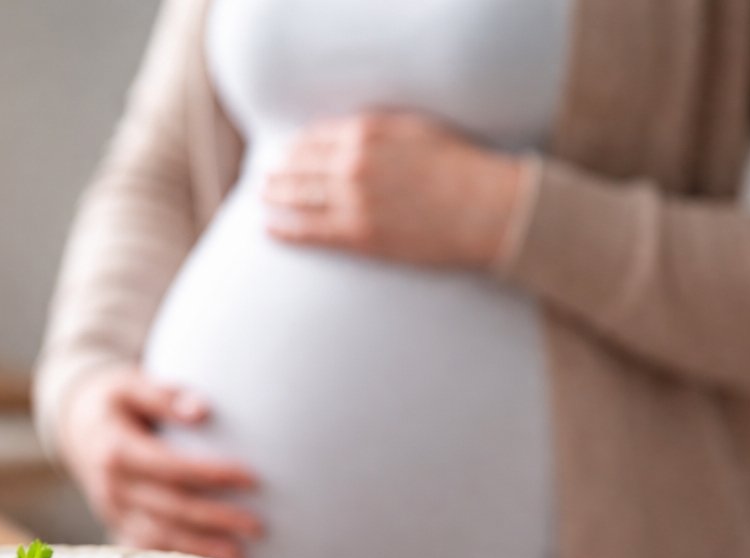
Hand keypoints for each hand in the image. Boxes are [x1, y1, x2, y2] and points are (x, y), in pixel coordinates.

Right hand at [55, 365, 261, 557]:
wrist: (75, 425)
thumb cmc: (114, 401)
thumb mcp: (131, 385)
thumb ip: (165, 395)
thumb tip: (203, 410)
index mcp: (116, 451)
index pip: (171, 468)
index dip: (211, 475)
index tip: (252, 478)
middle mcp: (112, 486)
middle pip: (170, 508)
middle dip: (215, 519)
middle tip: (257, 525)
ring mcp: (112, 510)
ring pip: (159, 536)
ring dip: (200, 548)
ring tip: (240, 555)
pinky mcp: (116, 524)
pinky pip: (147, 548)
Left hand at [262, 112, 528, 268]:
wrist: (486, 209)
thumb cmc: (460, 167)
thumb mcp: (416, 129)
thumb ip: (378, 129)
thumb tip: (348, 134)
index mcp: (367, 132)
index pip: (315, 137)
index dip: (297, 147)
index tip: (288, 152)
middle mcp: (353, 163)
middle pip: (300, 166)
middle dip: (279, 171)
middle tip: (266, 177)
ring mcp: (353, 201)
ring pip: (298, 198)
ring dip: (275, 197)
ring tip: (264, 198)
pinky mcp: (358, 235)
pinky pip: (309, 232)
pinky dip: (284, 230)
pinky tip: (269, 230)